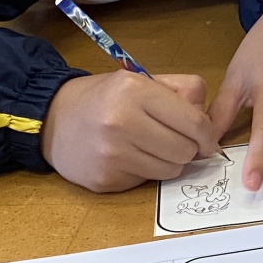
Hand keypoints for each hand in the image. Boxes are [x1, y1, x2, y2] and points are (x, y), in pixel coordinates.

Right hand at [41, 71, 218, 191]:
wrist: (52, 119)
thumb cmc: (105, 98)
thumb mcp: (141, 80)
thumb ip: (182, 92)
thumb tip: (210, 125)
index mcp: (135, 91)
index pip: (195, 123)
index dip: (207, 135)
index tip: (206, 139)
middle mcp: (121, 122)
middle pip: (186, 150)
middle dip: (187, 148)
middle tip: (172, 141)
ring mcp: (111, 154)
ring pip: (171, 170)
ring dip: (168, 162)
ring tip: (149, 147)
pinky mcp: (105, 179)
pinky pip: (147, 182)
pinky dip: (145, 172)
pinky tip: (127, 157)